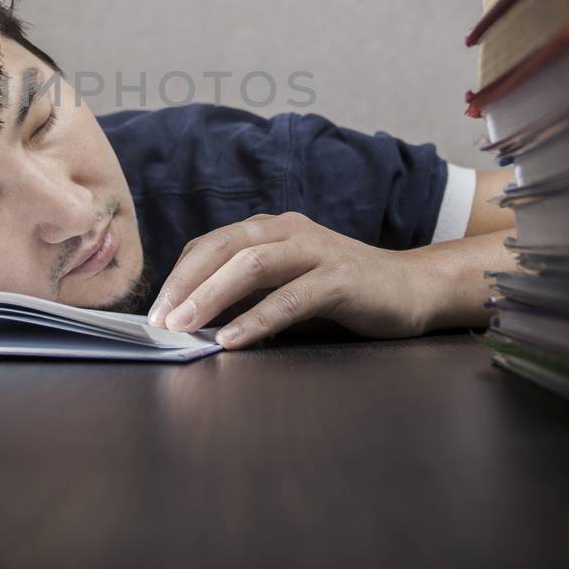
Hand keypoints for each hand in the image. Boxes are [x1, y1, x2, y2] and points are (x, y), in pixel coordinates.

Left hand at [145, 212, 437, 348]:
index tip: (155, 312)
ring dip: (212, 296)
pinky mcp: (340, 279)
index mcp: (271, 228)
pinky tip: (234, 340)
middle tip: (160, 321)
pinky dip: (258, 319)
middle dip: (185, 285)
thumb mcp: (287, 285)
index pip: (210, 244)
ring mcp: (316, 250)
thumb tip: (194, 321)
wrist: (413, 289)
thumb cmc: (341, 293)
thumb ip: (248, 293)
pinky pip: (290, 297)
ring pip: (251, 265)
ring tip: (185, 327)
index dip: (179, 276)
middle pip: (223, 249)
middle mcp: (290, 230)